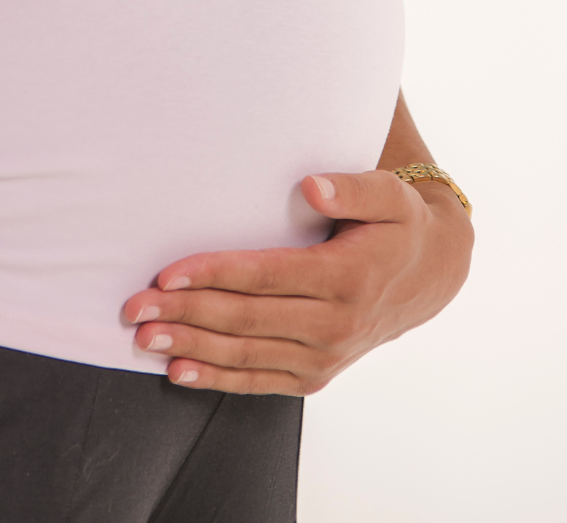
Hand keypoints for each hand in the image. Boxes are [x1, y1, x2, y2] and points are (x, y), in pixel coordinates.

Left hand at [122, 169, 473, 393]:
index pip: (265, 276)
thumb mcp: (390, 194)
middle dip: (185, 314)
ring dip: (191, 348)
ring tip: (144, 339)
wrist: (432, 275)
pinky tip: (180, 373)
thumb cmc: (399, 224)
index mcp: (345, 277)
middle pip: (245, 320)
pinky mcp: (317, 375)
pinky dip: (218, 378)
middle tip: (135, 308)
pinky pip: (260, 380)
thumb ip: (353, 187)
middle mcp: (334, 324)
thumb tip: (311, 186)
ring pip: (246, 355)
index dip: (212, 275)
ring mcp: (325, 356)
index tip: (166, 274)